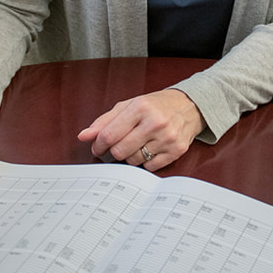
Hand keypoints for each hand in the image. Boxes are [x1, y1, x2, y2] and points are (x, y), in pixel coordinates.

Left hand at [77, 88, 205, 170]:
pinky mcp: (176, 151)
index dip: (98, 144)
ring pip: (134, 161)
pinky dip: (145, 162)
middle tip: (117, 146)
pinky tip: (149, 149)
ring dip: (130, 156)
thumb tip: (84, 136)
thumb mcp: (128, 106)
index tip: (97, 147)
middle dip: (114, 151)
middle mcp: (155, 122)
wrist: (189, 106)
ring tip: (137, 144)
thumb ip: (104, 121)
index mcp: (140, 107)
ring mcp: (167, 138)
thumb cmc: (155, 105)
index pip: (109, 135)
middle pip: (120, 151)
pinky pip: (150, 167)